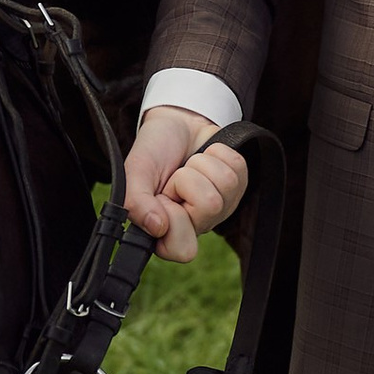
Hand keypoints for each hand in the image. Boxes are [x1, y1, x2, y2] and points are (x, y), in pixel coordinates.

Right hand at [124, 107, 248, 262]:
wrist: (174, 124)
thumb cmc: (153, 151)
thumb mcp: (135, 172)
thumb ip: (136, 203)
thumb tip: (157, 228)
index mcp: (167, 232)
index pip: (183, 250)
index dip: (176, 219)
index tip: (164, 198)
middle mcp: (196, 225)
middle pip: (209, 208)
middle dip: (190, 181)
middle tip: (176, 177)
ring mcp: (220, 208)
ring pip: (225, 186)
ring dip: (203, 164)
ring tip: (189, 164)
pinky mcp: (238, 187)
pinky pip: (238, 169)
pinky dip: (219, 154)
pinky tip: (206, 157)